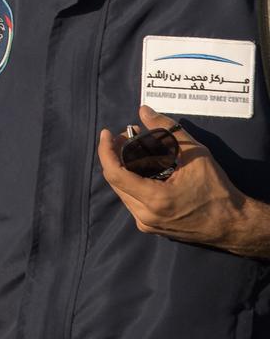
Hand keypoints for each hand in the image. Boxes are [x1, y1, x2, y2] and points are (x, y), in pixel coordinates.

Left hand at [98, 104, 269, 258]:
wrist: (234, 225)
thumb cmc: (217, 190)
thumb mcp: (195, 154)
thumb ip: (167, 130)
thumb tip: (144, 110)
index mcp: (155, 200)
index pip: (114, 173)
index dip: (105, 150)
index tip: (107, 133)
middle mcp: (146, 216)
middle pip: (115, 181)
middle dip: (114, 156)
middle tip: (125, 137)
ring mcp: (147, 225)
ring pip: (121, 192)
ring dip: (122, 169)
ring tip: (132, 150)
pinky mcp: (152, 228)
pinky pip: (132, 202)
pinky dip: (131, 183)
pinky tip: (140, 169)